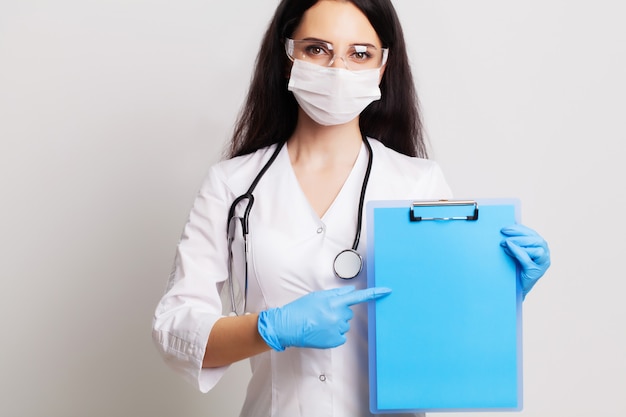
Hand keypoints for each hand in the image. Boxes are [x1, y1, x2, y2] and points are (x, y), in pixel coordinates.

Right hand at [257, 286, 390, 350]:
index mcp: (334, 302)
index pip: (358, 296)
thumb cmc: (301, 310)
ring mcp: (337, 329)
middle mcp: (338, 316)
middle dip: (339, 312)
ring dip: (335, 323)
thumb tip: (352, 290)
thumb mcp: (317, 296)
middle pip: (348, 312)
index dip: (374, 294)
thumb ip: (336, 293)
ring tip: (319, 323)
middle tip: (323, 313)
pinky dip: (334, 334)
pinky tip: (321, 331)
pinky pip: (341, 336)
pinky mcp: (335, 341)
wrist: (289, 326)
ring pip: (344, 325)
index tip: (387, 291)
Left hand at [500, 224, 550, 298]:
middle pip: (535, 239)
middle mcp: (545, 254)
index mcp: (541, 246)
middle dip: (518, 234)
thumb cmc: (516, 268)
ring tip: (504, 243)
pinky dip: (517, 251)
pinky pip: (527, 258)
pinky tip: (507, 248)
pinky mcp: (536, 271)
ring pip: (536, 248)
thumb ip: (516, 242)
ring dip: (519, 242)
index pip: (532, 233)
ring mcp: (543, 263)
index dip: (519, 228)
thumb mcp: (517, 252)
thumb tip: (506, 229)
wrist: (516, 288)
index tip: (505, 227)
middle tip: (503, 233)